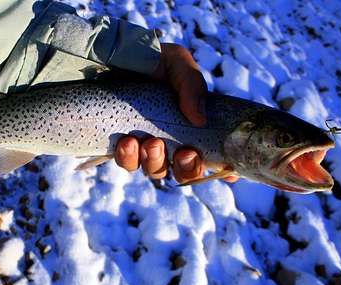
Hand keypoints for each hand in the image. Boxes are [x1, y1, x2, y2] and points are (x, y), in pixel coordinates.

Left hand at [114, 43, 238, 182]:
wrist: (111, 55)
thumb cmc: (151, 59)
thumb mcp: (177, 63)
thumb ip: (192, 86)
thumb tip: (200, 120)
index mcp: (193, 123)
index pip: (213, 154)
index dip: (224, 168)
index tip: (229, 172)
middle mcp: (172, 139)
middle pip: (186, 171)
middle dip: (189, 168)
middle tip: (185, 153)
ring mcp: (146, 145)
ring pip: (156, 170)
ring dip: (157, 162)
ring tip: (152, 142)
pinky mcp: (121, 146)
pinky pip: (128, 163)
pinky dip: (129, 157)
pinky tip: (128, 141)